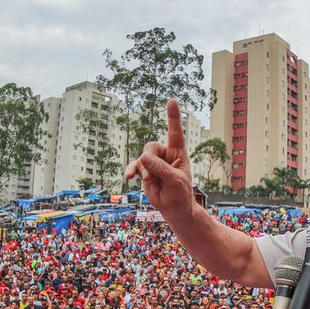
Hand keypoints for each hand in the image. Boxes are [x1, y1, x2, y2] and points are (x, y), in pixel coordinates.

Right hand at [123, 99, 192, 213]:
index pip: (175, 132)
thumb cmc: (180, 193)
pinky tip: (129, 177)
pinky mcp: (144, 172)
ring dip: (142, 169)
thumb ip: (160, 168)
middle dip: (149, 160)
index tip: (172, 100)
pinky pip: (135, 167)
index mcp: (177, 153)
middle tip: (152, 176)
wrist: (174, 208)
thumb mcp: (175, 180)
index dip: (173, 117)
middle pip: (151, 147)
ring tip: (148, 180)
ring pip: (142, 158)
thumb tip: (144, 158)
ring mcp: (153, 163)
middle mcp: (164, 155)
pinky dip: (132, 170)